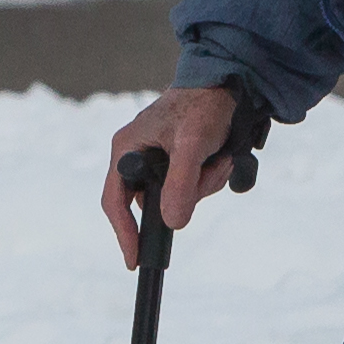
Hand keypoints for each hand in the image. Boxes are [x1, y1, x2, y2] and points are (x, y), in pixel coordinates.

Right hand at [98, 78, 268, 266]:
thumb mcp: (193, 144)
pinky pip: (191, 188)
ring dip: (204, 185)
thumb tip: (172, 223)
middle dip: (187, 196)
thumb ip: (181, 182)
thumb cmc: (203, 105)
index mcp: (126, 149)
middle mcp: (136, 157)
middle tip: (211, 173)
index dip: (124, 233)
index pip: (115, 202)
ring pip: (177, 198)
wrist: (229, 83)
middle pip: (153, 203)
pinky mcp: (178, 163)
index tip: (135, 260)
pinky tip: (221, 158)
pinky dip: (209, 179)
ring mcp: (158, 162)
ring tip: (220, 158)